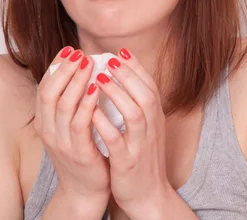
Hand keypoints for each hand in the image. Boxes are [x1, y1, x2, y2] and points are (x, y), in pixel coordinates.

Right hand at [35, 46, 110, 210]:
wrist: (85, 190)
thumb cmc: (83, 153)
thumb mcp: (71, 125)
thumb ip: (72, 102)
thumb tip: (81, 70)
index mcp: (45, 122)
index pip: (45, 87)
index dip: (56, 66)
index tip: (70, 49)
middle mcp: (48, 131)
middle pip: (49, 92)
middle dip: (64, 70)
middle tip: (80, 53)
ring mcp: (61, 143)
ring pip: (63, 105)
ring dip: (76, 81)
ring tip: (89, 64)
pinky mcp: (78, 153)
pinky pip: (80, 124)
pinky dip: (87, 104)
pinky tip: (97, 89)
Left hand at [91, 48, 172, 217]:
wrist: (149, 196)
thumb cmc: (141, 158)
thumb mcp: (144, 129)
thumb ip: (136, 105)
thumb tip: (123, 78)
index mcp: (155, 119)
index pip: (149, 86)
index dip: (136, 67)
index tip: (120, 50)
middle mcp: (152, 128)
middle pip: (145, 94)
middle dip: (128, 74)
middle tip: (109, 58)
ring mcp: (140, 146)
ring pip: (135, 114)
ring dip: (118, 94)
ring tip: (99, 77)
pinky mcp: (128, 163)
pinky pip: (117, 141)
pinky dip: (105, 125)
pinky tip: (91, 112)